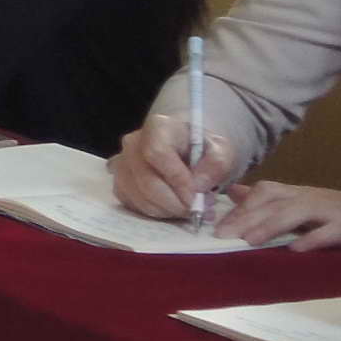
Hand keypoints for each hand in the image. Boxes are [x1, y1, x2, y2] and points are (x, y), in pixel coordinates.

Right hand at [110, 110, 240, 222]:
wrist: (186, 149)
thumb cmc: (203, 148)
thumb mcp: (222, 150)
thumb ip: (216, 164)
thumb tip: (198, 186)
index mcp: (158, 128)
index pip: (157, 154)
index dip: (177, 180)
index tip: (197, 198)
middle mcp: (132, 144)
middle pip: (146, 181)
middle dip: (175, 203)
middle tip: (199, 210)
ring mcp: (121, 164)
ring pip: (139, 197)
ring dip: (168, 211)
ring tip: (190, 208)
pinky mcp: (118, 183)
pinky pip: (133, 205)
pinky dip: (156, 212)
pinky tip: (173, 207)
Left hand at [217, 181, 340, 249]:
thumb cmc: (338, 213)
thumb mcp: (302, 203)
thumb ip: (269, 200)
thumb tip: (233, 192)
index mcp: (298, 194)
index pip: (265, 192)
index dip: (241, 206)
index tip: (217, 226)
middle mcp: (312, 198)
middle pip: (275, 202)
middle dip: (247, 218)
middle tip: (223, 236)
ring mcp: (332, 211)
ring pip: (298, 212)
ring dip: (272, 225)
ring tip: (250, 240)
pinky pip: (330, 232)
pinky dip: (313, 239)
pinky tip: (296, 250)